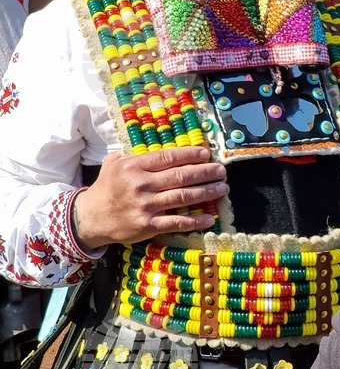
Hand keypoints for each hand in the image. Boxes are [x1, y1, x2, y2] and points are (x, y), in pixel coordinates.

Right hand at [73, 146, 228, 251]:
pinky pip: (176, 222)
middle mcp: (141, 184)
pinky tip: (209, 218)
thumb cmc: (106, 189)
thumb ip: (132, 154)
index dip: (190, 154)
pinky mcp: (147, 225)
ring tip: (222, 188)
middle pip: (181, 176)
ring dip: (206, 192)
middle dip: (205, 172)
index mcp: (134, 166)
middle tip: (222, 171)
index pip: (168, 157)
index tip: (206, 153)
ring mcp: (145, 206)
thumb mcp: (113, 165)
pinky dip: (195, 220)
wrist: (88, 219)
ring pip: (183, 197)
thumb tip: (152, 142)